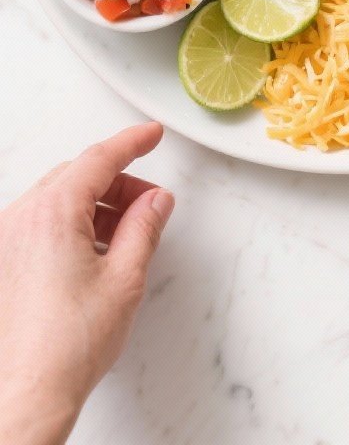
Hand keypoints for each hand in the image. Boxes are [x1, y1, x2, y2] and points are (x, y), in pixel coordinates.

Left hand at [0, 121, 173, 444]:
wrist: (27, 392)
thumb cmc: (66, 346)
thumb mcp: (125, 278)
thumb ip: (144, 227)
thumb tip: (156, 201)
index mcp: (52, 212)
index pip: (99, 158)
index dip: (132, 142)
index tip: (151, 133)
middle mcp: (22, 218)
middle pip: (77, 177)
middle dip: (118, 183)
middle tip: (149, 201)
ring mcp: (7, 240)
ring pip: (57, 199)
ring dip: (94, 205)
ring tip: (126, 235)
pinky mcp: (4, 261)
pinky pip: (40, 223)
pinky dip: (71, 224)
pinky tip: (94, 252)